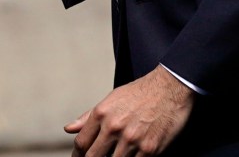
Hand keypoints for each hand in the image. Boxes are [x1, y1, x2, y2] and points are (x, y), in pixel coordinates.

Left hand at [65, 66, 195, 155]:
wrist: (170, 88)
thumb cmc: (139, 93)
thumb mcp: (111, 99)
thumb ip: (89, 116)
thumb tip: (68, 129)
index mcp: (101, 113)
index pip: (81, 144)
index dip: (77, 156)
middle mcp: (114, 127)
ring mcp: (131, 140)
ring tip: (116, 153)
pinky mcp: (149, 150)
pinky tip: (131, 156)